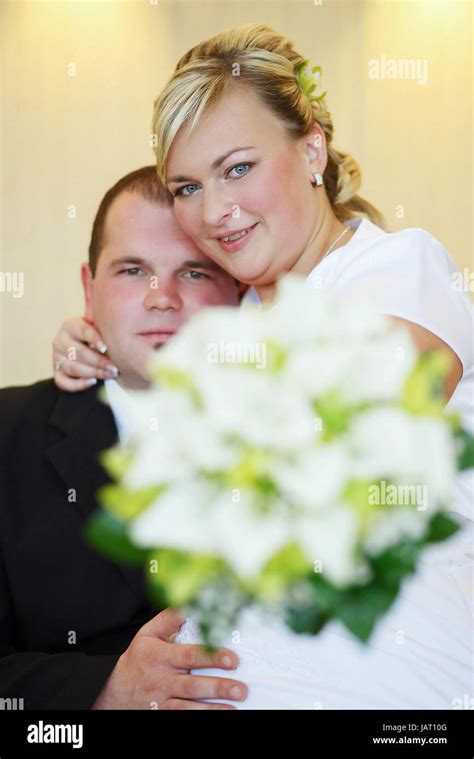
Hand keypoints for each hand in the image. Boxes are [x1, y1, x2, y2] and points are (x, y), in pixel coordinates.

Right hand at [53, 316, 118, 391]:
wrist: (88, 345)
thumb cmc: (99, 335)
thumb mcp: (100, 327)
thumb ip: (104, 326)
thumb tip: (112, 330)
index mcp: (70, 325)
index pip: (83, 331)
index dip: (95, 339)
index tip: (106, 348)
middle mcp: (60, 341)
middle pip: (78, 352)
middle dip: (99, 361)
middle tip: (114, 367)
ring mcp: (57, 357)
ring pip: (72, 368)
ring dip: (93, 373)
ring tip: (109, 374)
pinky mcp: (57, 372)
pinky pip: (63, 382)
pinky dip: (77, 384)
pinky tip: (92, 382)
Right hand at [91, 608, 247, 709]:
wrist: (114, 690)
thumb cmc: (138, 658)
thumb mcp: (148, 634)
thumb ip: (169, 619)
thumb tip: (189, 603)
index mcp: (159, 656)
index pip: (190, 656)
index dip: (212, 657)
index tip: (233, 659)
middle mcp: (161, 680)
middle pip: (192, 685)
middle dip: (217, 687)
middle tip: (240, 689)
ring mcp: (161, 701)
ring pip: (188, 707)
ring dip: (213, 709)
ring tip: (235, 707)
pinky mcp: (162, 715)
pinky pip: (182, 718)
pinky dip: (200, 718)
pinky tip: (219, 716)